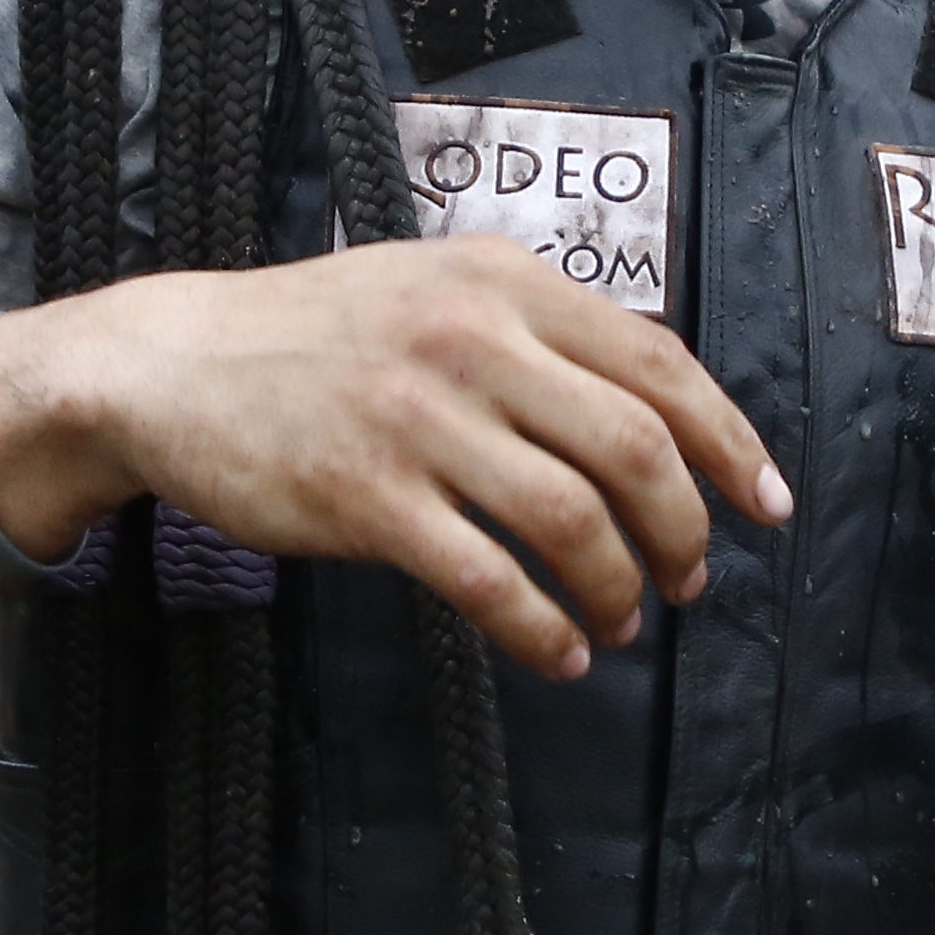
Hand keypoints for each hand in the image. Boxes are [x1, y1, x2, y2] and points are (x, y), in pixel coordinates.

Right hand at [0, 237, 789, 682]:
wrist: (168, 364)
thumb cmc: (313, 336)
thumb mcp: (433, 289)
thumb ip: (535, 333)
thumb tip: (650, 414)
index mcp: (501, 282)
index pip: (657, 364)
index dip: (731, 442)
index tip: (766, 503)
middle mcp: (470, 338)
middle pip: (633, 446)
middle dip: (684, 528)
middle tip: (689, 578)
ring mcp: (416, 416)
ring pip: (570, 516)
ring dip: (618, 586)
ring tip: (622, 622)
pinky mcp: (364, 494)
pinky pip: (487, 577)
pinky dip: (540, 627)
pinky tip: (556, 652)